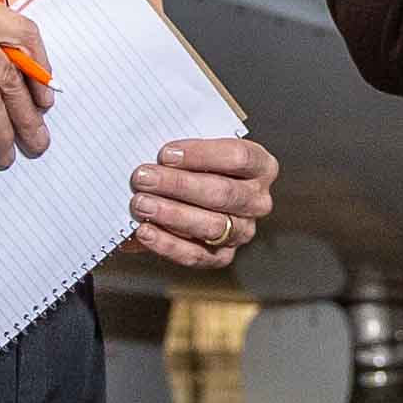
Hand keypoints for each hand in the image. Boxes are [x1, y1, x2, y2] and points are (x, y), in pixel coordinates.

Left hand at [127, 134, 274, 269]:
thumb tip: (150, 146)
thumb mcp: (196, 148)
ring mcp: (243, 231)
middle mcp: (256, 201)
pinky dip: (167, 244)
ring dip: (171, 214)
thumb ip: (184, 148)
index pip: (239, 157)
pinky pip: (197, 255)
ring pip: (212, 225)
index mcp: (260, 167)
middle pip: (223, 193)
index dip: (201, 155)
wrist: (190, 194)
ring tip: (141, 204)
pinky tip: (145, 231)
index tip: (166, 154)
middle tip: (144, 178)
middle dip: (179, 185)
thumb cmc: (194, 165)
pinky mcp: (222, 256)